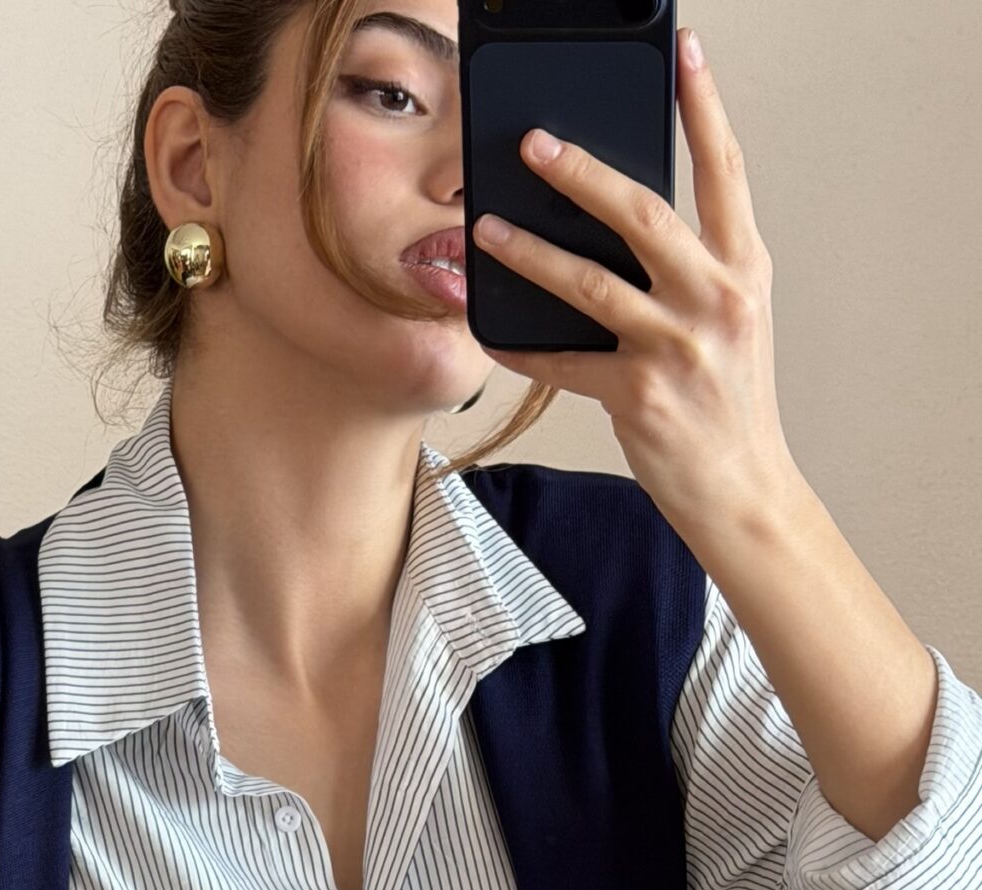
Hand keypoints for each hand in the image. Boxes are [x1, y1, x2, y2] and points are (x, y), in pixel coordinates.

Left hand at [470, 25, 800, 540]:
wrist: (744, 492)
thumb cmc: (731, 407)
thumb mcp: (733, 322)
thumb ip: (694, 269)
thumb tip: (621, 223)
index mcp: (744, 269)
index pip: (725, 169)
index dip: (703, 105)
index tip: (683, 53)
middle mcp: (716, 298)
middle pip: (642, 210)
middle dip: (581, 171)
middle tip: (534, 142)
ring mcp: (677, 347)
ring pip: (589, 280)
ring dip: (529, 250)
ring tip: (487, 227)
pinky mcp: (639, 396)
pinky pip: (564, 362)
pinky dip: (523, 349)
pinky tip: (493, 333)